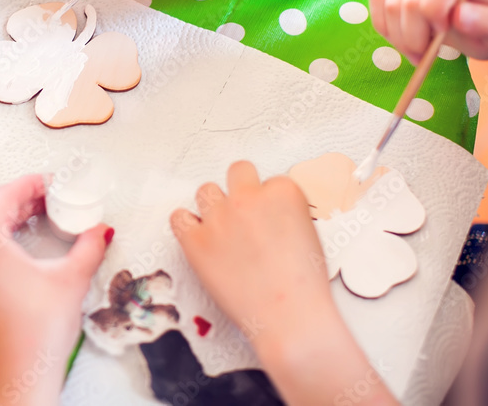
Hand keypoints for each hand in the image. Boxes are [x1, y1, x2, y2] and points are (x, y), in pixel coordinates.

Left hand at [0, 175, 110, 405]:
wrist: (15, 382)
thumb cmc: (37, 338)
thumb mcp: (71, 281)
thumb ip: (88, 247)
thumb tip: (100, 231)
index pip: (5, 196)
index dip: (29, 185)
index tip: (45, 185)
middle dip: (9, 203)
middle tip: (37, 208)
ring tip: (3, 227)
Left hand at [170, 162, 333, 349]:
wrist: (288, 316)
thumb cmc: (303, 284)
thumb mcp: (308, 234)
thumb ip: (285, 213)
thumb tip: (267, 212)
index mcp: (283, 192)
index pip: (271, 181)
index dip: (270, 203)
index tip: (270, 220)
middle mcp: (248, 197)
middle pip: (238, 171)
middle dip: (241, 188)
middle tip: (244, 214)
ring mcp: (219, 217)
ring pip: (206, 190)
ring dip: (213, 206)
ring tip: (222, 230)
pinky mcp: (195, 240)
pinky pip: (179, 217)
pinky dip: (186, 225)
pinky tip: (197, 236)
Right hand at [369, 0, 487, 63]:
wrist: (482, 2)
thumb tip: (461, 16)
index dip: (435, 16)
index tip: (442, 36)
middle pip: (407, 0)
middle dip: (412, 37)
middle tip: (424, 55)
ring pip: (387, 3)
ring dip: (397, 36)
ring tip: (415, 47)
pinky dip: (384, 25)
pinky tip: (401, 35)